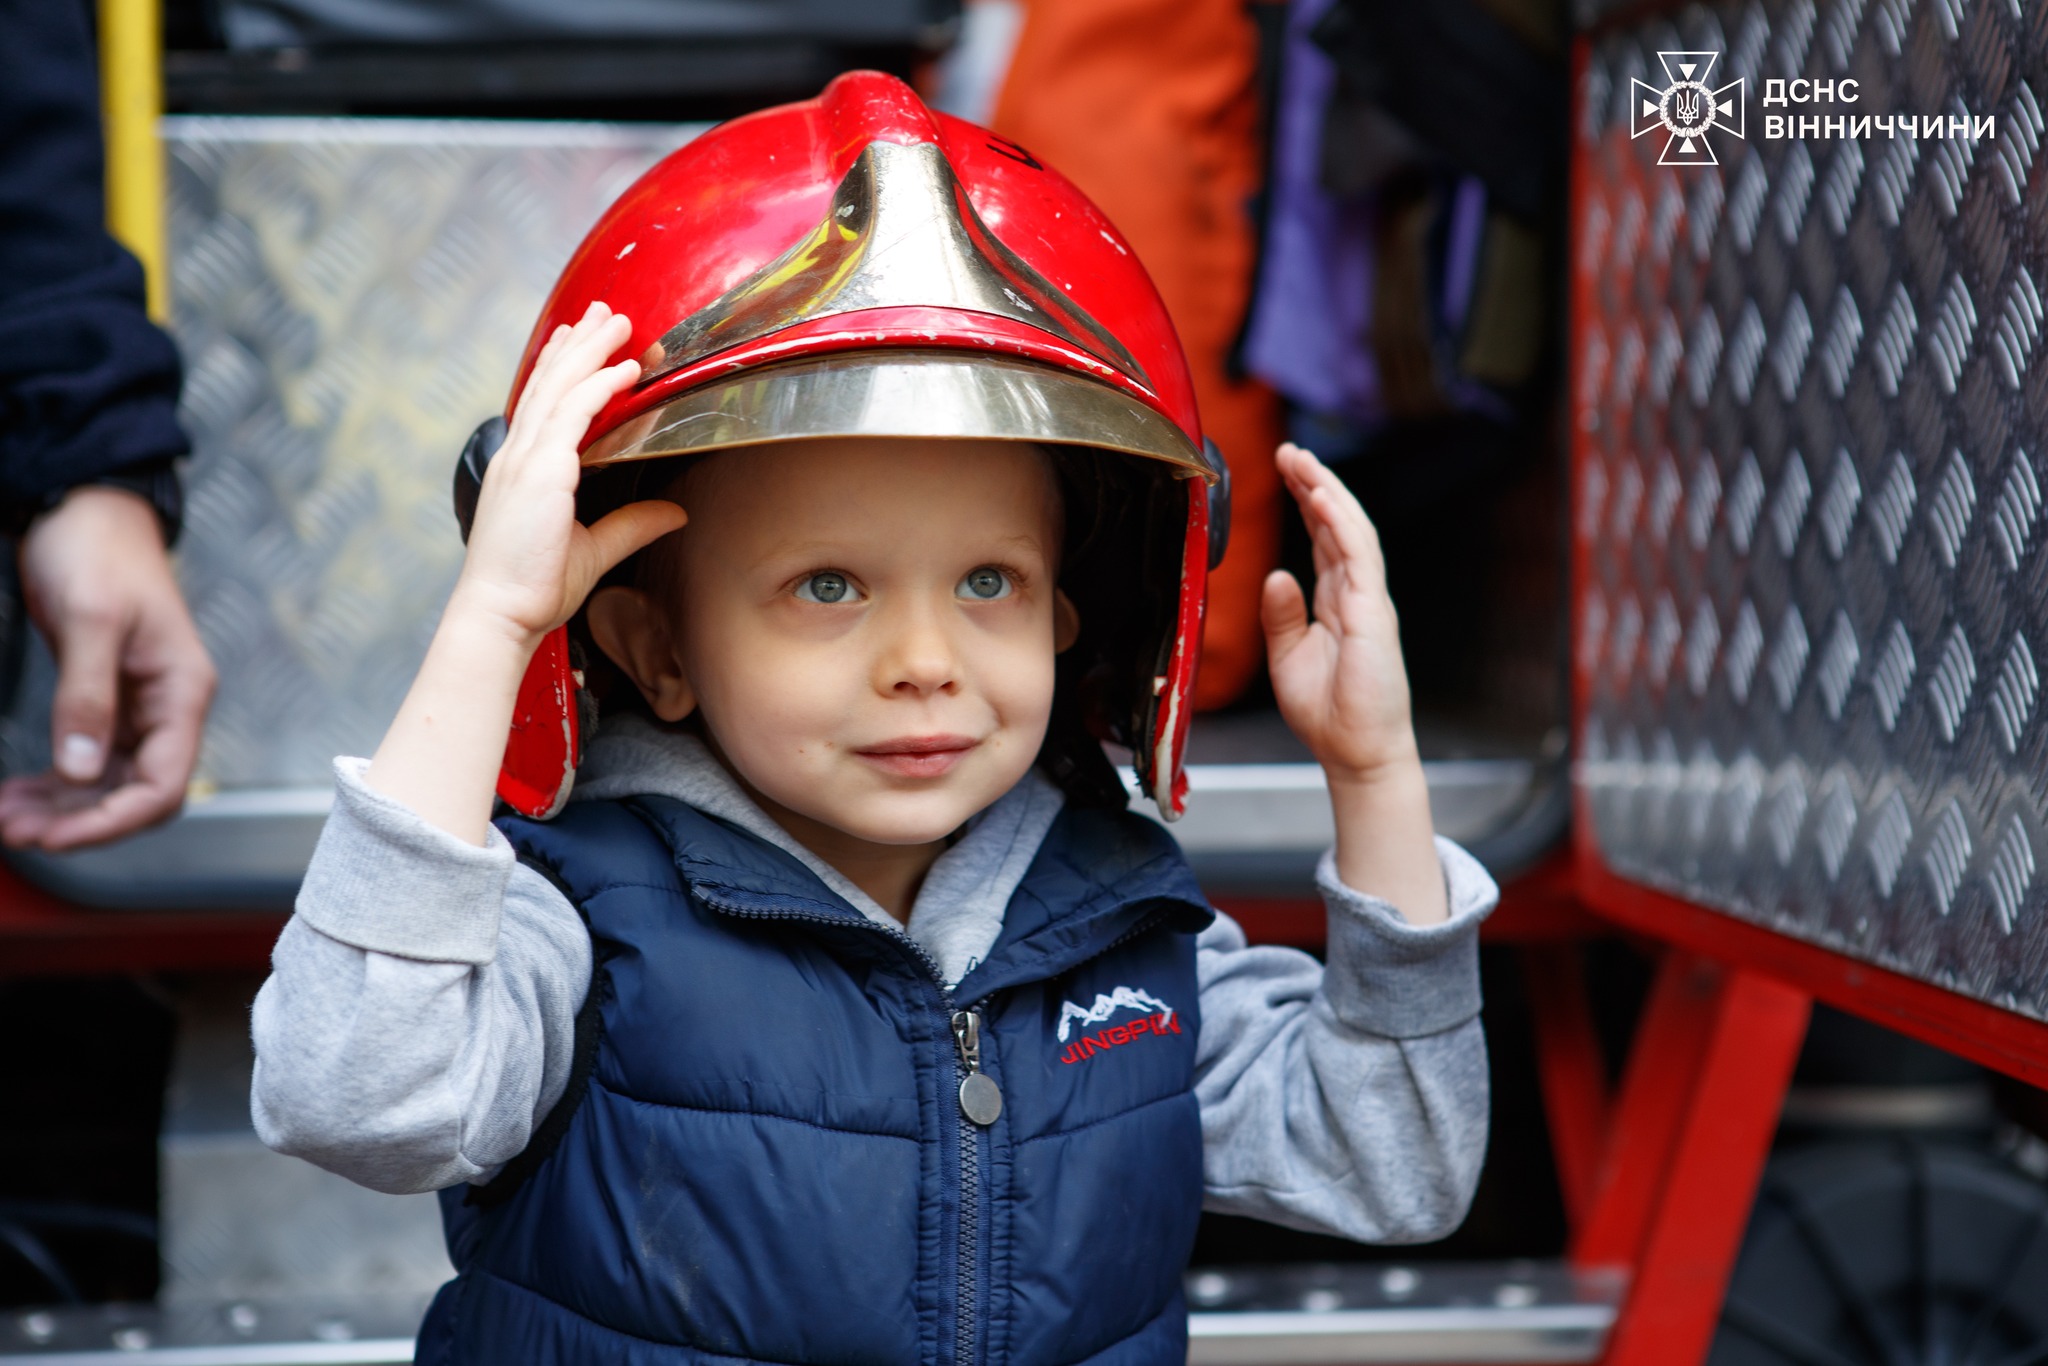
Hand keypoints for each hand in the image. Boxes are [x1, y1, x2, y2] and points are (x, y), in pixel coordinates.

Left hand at [0, 486, 216, 849]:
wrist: (88, 507)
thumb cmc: (98, 550)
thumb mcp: (88, 620)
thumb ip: (87, 697)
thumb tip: (81, 770)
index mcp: (182, 691)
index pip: (163, 784)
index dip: (112, 821)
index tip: (55, 836)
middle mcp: (169, 706)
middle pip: (137, 794)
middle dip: (80, 821)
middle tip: (15, 832)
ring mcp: (141, 706)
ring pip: (110, 783)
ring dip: (63, 808)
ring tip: (7, 818)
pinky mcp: (112, 699)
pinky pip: (91, 759)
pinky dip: (57, 783)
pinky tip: (20, 793)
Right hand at [362, 301, 685, 845]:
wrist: (501, 613)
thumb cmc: (534, 588)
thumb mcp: (596, 549)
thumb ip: (635, 525)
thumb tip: (674, 513)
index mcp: (523, 470)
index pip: (543, 404)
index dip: (562, 366)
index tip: (579, 339)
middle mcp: (519, 456)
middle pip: (550, 383)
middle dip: (578, 344)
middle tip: (602, 313)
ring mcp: (525, 460)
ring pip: (560, 388)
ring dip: (591, 351)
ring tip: (617, 323)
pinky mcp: (540, 471)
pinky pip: (571, 415)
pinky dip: (598, 387)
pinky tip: (622, 369)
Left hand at [1262, 443, 1445, 922]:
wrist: (1357, 752)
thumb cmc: (1329, 713)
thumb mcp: (1288, 657)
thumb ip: (1281, 615)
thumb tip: (1274, 573)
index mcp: (1338, 601)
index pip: (1323, 538)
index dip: (1306, 501)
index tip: (1285, 469)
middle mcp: (1357, 594)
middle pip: (1337, 524)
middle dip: (1314, 483)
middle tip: (1289, 450)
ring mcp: (1368, 601)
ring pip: (1351, 531)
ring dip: (1327, 492)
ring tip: (1303, 460)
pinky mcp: (1373, 614)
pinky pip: (1358, 558)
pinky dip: (1340, 524)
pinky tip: (1321, 498)